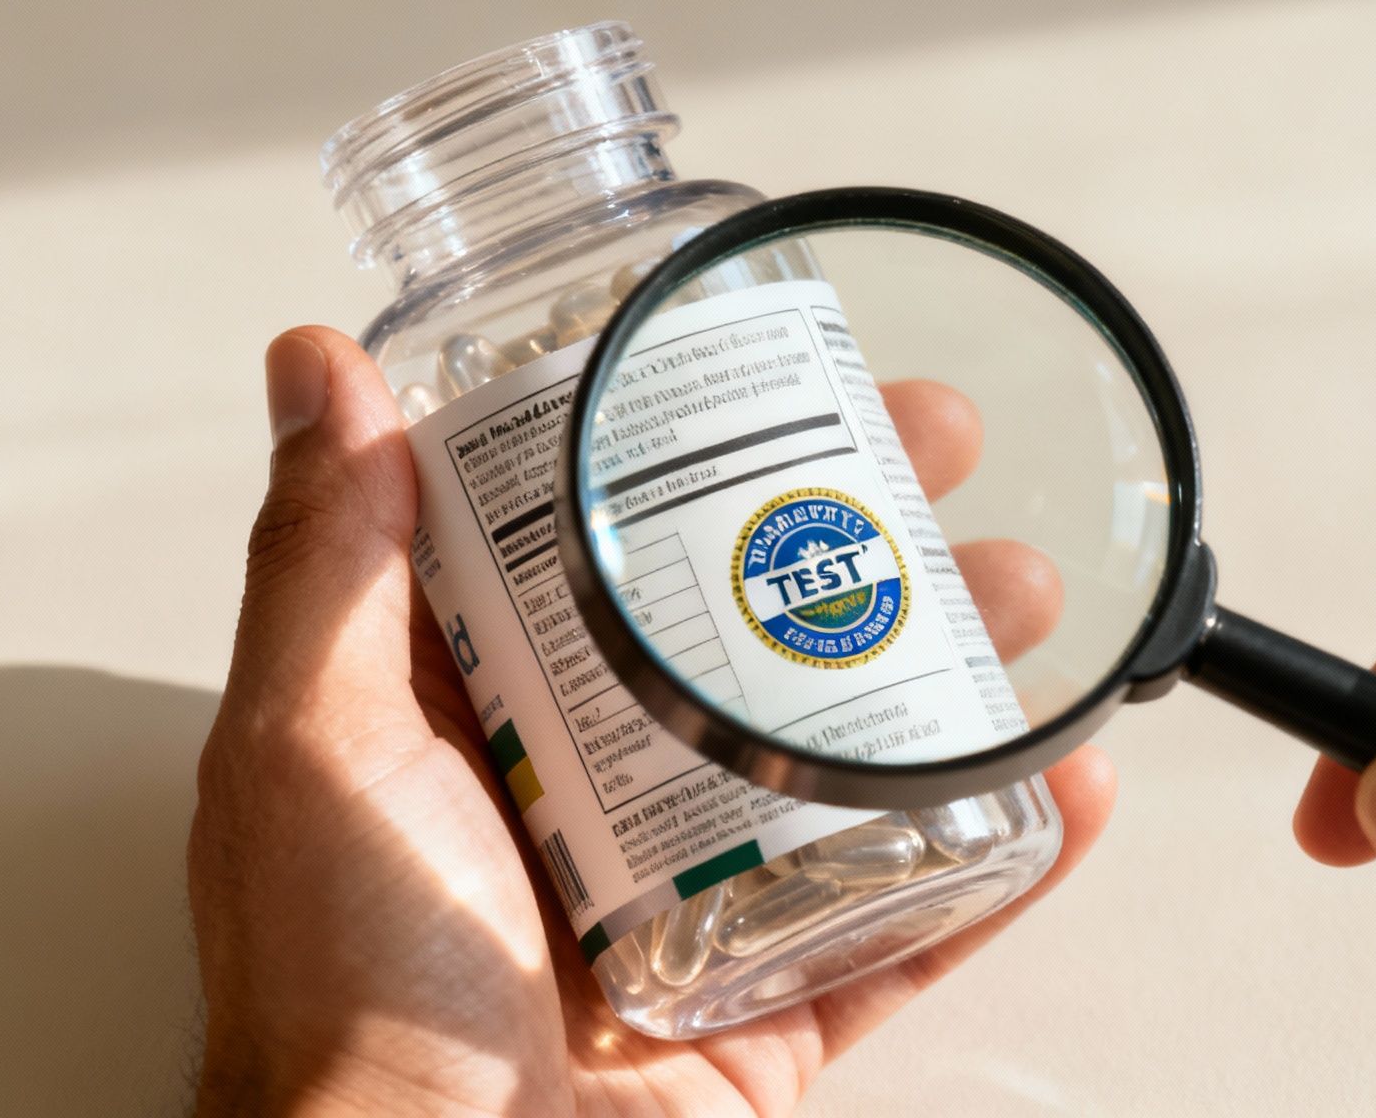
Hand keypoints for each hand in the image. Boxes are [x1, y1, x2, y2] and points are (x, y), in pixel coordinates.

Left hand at [189, 328, 1115, 1116]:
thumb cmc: (347, 1010)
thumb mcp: (315, 750)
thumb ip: (327, 564)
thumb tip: (313, 374)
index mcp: (478, 719)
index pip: (600, 540)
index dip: (697, 439)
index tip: (779, 364)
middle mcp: (589, 796)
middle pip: (752, 632)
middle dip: (862, 530)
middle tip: (942, 452)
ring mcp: (693, 901)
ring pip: (848, 761)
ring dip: (953, 672)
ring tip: (1026, 596)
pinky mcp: (771, 1006)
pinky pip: (907, 922)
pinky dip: (999, 857)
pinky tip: (1062, 781)